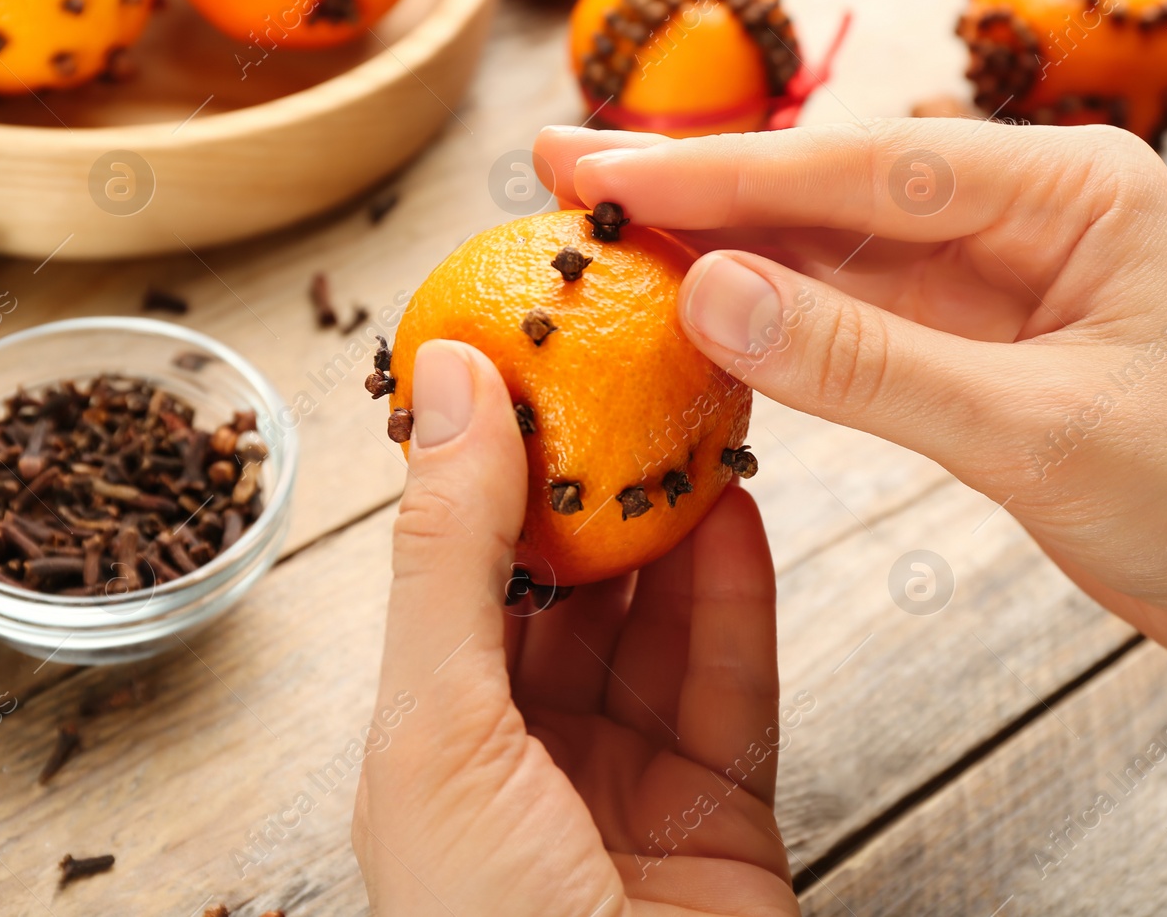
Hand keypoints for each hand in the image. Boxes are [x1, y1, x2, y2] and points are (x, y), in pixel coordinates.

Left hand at [353, 340, 795, 915]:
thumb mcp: (438, 735)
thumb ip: (449, 558)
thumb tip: (448, 388)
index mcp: (428, 749)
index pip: (454, 574)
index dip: (482, 464)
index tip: (516, 358)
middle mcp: (522, 762)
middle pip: (563, 590)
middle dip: (592, 481)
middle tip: (622, 372)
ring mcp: (627, 785)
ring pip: (653, 623)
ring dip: (673, 521)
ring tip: (691, 412)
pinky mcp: (724, 807)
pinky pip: (730, 678)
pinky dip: (737, 592)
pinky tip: (738, 507)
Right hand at [534, 119, 1166, 722]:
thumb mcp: (1038, 432)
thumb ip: (870, 362)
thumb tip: (707, 292)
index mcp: (1072, 188)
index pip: (861, 168)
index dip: (717, 173)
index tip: (595, 170)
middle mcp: (1031, 208)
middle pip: (834, 189)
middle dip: (700, 188)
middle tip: (561, 175)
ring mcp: (1003, 272)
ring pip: (836, 249)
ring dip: (724, 248)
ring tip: (601, 238)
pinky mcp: (985, 338)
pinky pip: (861, 313)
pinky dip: (779, 316)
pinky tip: (700, 308)